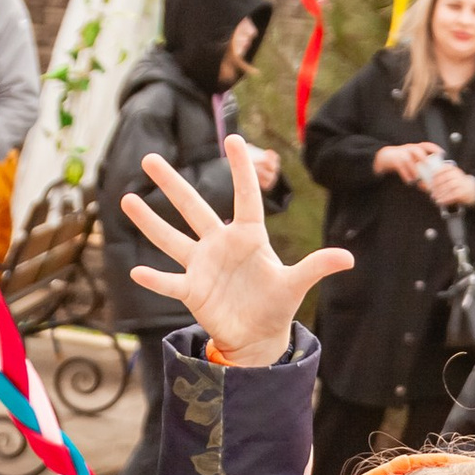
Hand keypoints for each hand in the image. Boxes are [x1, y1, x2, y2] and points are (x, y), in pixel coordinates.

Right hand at [119, 142, 348, 366]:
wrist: (259, 336)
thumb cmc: (276, 303)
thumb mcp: (296, 284)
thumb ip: (317, 266)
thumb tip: (349, 258)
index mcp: (248, 236)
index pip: (244, 196)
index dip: (241, 169)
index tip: (232, 138)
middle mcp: (220, 244)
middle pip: (192, 208)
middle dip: (172, 184)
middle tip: (149, 158)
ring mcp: (202, 265)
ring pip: (171, 238)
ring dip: (149, 221)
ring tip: (125, 198)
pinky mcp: (192, 291)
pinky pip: (170, 282)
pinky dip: (155, 279)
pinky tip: (135, 272)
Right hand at [373, 141, 431, 182]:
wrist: (384, 157)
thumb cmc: (401, 161)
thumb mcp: (411, 162)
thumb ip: (419, 171)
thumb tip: (428, 185)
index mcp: (415, 148)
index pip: (426, 145)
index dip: (434, 148)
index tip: (441, 153)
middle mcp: (408, 149)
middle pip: (417, 150)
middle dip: (423, 157)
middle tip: (428, 165)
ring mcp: (400, 154)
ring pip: (408, 158)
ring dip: (414, 169)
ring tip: (417, 178)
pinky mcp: (393, 160)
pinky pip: (399, 166)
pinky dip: (405, 174)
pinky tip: (409, 181)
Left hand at [427, 161, 474, 209]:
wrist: (471, 189)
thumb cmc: (454, 184)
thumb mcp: (444, 180)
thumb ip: (432, 182)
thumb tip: (419, 184)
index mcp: (451, 169)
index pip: (441, 170)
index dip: (434, 177)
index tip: (431, 184)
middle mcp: (457, 174)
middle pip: (444, 180)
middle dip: (436, 187)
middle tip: (432, 193)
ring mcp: (461, 183)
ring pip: (448, 187)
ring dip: (440, 193)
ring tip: (435, 198)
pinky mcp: (463, 192)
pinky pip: (453, 195)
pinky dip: (445, 199)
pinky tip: (440, 202)